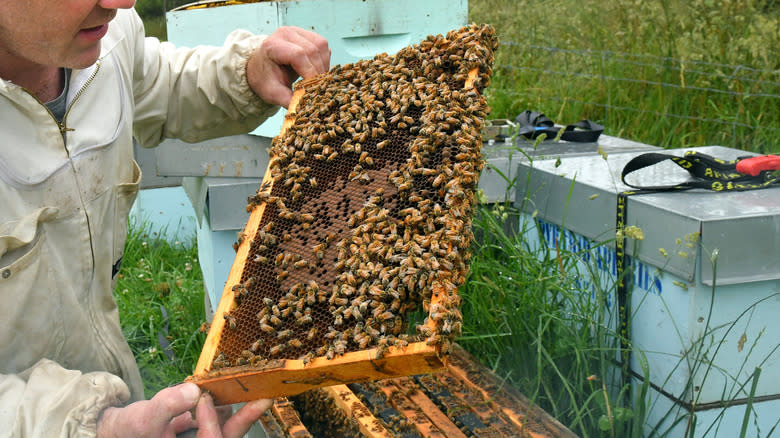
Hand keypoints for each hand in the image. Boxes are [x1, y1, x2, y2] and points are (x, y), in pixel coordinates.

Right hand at [96, 382, 272, 436]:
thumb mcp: (144, 417)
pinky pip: (216, 420)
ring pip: (224, 428)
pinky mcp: (199, 430)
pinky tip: (222, 387)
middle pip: (227, 437)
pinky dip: (219, 405)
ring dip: (233, 409)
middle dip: (245, 419)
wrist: (115, 431)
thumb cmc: (127, 430)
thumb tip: (192, 390)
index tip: (202, 398)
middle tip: (263, 399)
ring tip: (243, 386)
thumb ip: (168, 405)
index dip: (211, 423)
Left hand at [246, 26, 330, 107]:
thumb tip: (304, 110)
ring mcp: (297, 31)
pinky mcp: (307, 34)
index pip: (298, 55)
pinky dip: (324, 60)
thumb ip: (289, 101)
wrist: (261, 67)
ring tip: (317, 80)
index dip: (310, 72)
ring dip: (324, 65)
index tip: (314, 89)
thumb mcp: (272, 93)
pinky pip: (323, 46)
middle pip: (312, 50)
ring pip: (321, 46)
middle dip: (319, 71)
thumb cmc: (264, 78)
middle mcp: (286, 34)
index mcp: (273, 45)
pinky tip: (316, 71)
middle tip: (318, 88)